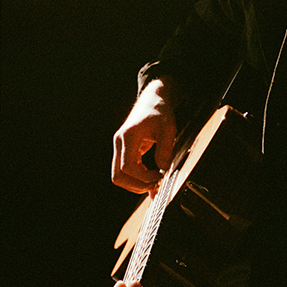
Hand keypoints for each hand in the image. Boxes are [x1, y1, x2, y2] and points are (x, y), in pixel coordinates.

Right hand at [112, 77, 179, 193]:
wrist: (153, 100)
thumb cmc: (160, 111)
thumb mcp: (168, 128)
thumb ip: (165, 149)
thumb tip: (163, 168)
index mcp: (128, 136)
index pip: (128, 166)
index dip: (143, 177)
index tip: (160, 176)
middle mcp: (120, 142)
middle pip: (118, 175)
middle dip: (137, 185)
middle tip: (155, 185)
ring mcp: (120, 147)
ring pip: (119, 175)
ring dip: (136, 183)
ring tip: (154, 183)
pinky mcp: (124, 150)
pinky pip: (126, 170)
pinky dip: (136, 178)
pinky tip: (150, 180)